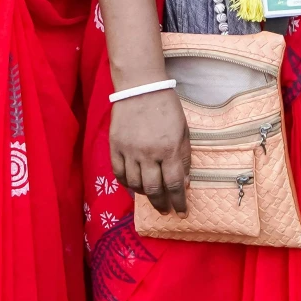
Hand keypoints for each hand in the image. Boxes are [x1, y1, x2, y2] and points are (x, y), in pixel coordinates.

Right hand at [109, 88, 190, 214]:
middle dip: (162, 204)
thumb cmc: (166, 107)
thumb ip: (184, 157)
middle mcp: (148, 153)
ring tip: (151, 196)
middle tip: (166, 211)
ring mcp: (129, 150)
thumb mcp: (183, 130)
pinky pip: (119, 173)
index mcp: (169, 148)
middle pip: (154, 189)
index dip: (179, 202)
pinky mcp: (115, 146)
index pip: (174, 184)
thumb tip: (184, 183)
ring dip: (145, 195)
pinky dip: (127, 184)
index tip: (181, 212)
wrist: (140, 87)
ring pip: (135, 185)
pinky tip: (134, 186)